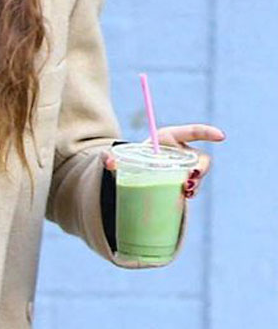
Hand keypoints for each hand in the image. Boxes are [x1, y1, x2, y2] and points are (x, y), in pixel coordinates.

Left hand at [104, 123, 224, 197]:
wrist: (130, 173)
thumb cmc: (126, 159)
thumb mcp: (120, 157)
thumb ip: (111, 157)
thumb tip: (108, 162)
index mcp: (169, 138)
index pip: (192, 132)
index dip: (207, 132)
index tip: (221, 136)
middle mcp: (180, 152)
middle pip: (200, 157)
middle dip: (200, 167)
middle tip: (191, 176)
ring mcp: (184, 167)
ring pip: (198, 174)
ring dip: (197, 182)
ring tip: (186, 190)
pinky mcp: (182, 182)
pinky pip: (192, 187)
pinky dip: (191, 192)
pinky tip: (184, 197)